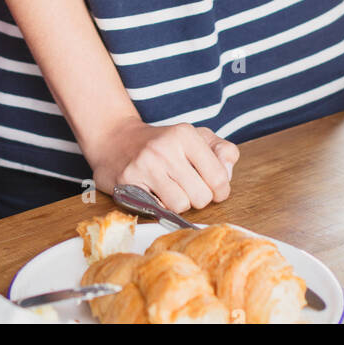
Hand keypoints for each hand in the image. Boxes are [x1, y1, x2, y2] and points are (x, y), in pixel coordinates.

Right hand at [86, 117, 239, 213]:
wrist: (115, 139)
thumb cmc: (164, 143)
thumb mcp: (196, 137)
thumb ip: (222, 151)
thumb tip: (228, 172)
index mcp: (185, 134)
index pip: (219, 178)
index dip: (220, 190)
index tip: (212, 187)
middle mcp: (165, 148)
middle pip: (201, 197)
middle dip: (198, 198)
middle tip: (188, 188)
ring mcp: (145, 165)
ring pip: (180, 206)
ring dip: (178, 204)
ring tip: (170, 190)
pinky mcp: (128, 181)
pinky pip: (157, 210)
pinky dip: (160, 206)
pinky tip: (154, 193)